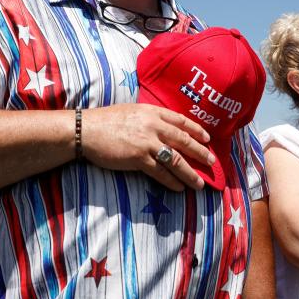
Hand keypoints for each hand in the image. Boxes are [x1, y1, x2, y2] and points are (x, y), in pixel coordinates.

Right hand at [82, 103, 214, 190]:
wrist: (86, 130)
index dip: (196, 130)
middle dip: (200, 152)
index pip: (181, 120)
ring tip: (199, 183)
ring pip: (176, 159)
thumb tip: (160, 128)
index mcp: (152, 111)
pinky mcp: (139, 158)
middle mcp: (153, 125)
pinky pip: (161, 172)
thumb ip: (147, 118)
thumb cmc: (105, 121)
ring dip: (190, 173)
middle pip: (184, 140)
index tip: (207, 138)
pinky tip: (179, 187)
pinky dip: (172, 181)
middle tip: (211, 162)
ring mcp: (147, 142)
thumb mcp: (131, 111)